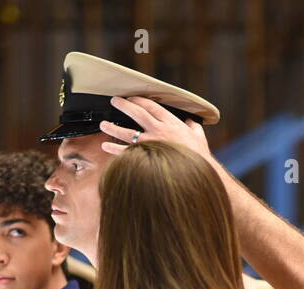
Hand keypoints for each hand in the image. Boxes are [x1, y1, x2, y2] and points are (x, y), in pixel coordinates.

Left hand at [98, 95, 212, 159]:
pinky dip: (114, 148)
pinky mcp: (144, 158)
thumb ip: (194, 128)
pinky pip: (125, 151)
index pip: (151, 106)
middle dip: (123, 105)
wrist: (196, 174)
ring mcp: (150, 144)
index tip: (131, 98)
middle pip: (136, 113)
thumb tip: (193, 123)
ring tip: (103, 125)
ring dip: (112, 127)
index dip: (139, 100)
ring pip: (126, 131)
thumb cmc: (198, 157)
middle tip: (114, 101)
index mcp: (171, 123)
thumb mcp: (199, 138)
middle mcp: (158, 130)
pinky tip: (105, 146)